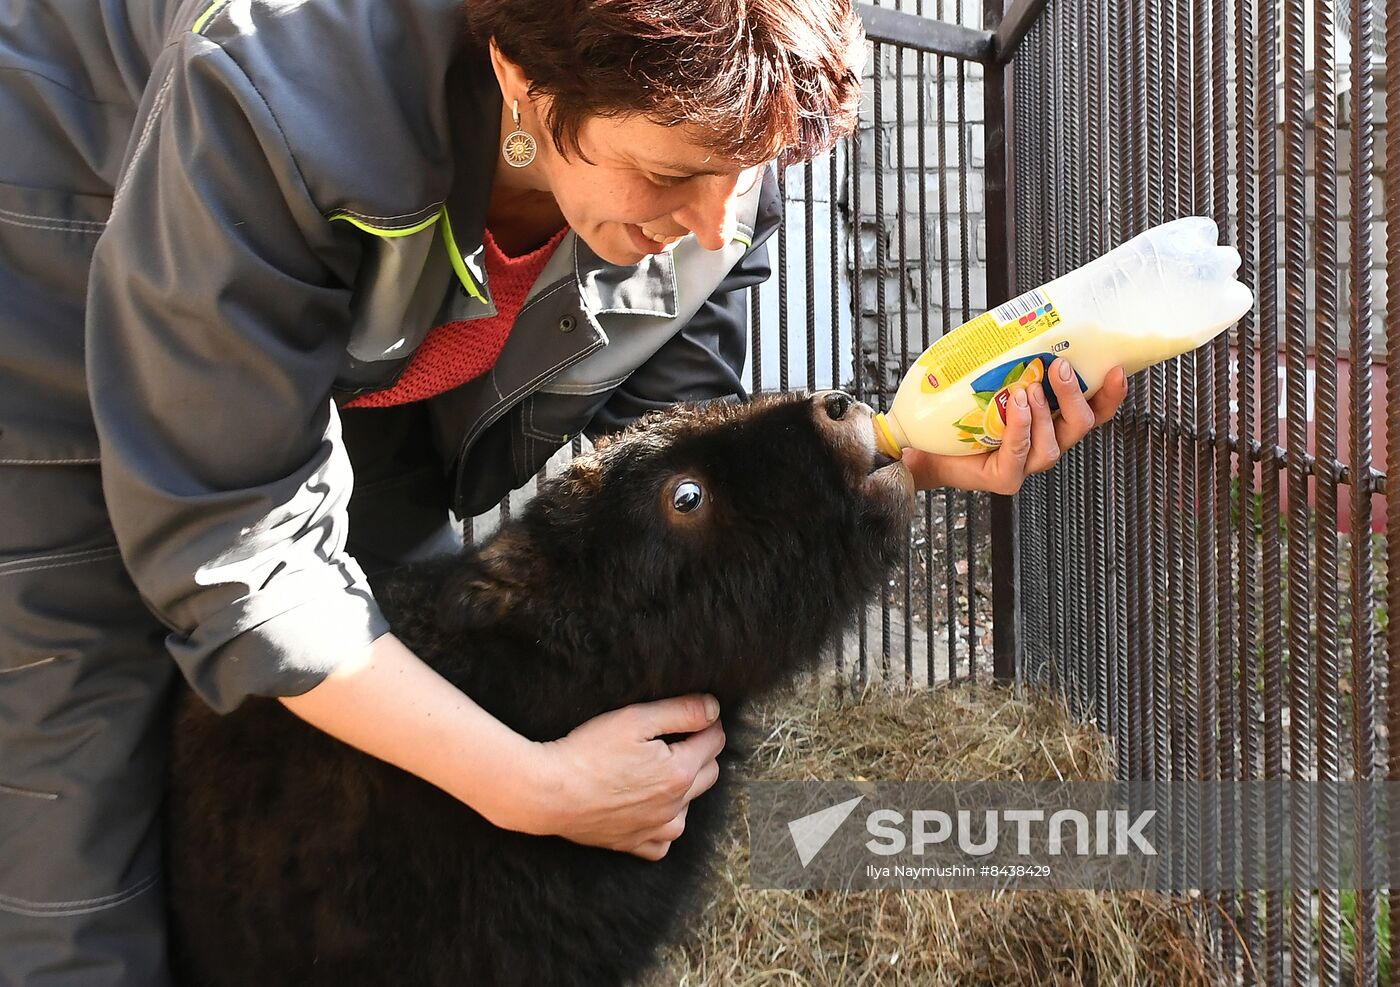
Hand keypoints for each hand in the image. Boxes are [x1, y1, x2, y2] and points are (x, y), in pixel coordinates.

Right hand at [513, 694, 725, 860]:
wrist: (549, 793)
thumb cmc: (588, 752)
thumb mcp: (635, 719)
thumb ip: (681, 711)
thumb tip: (714, 709)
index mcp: (680, 772)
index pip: (714, 741)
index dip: (707, 722)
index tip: (693, 715)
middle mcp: (675, 806)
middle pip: (709, 773)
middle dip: (701, 752)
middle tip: (675, 738)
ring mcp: (655, 830)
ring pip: (689, 807)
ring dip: (685, 789)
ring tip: (658, 771)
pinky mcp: (634, 844)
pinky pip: (663, 841)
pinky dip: (663, 825)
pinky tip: (648, 808)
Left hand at [903, 358, 1127, 494]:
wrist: (924, 443)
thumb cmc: (959, 410)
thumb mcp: (992, 377)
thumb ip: (1014, 357)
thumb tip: (1024, 316)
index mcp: (1051, 420)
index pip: (1093, 410)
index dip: (1109, 394)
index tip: (1116, 369)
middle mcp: (1045, 442)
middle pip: (1080, 425)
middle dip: (1074, 395)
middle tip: (1060, 368)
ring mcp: (1026, 464)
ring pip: (1053, 445)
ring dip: (1044, 414)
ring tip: (1028, 389)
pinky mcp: (1004, 478)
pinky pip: (1020, 455)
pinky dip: (1020, 429)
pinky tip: (1015, 409)